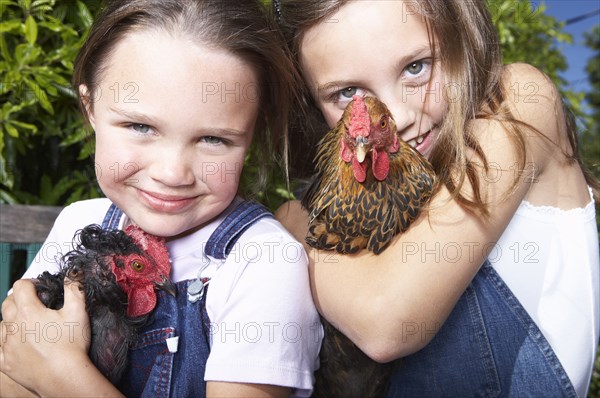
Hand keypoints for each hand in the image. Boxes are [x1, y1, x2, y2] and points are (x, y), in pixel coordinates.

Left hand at [0, 279, 90, 393]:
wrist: (64, 377)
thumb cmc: (71, 346)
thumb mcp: (78, 312)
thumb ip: (75, 288)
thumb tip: (74, 272)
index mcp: (29, 311)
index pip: (20, 286)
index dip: (31, 284)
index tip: (40, 289)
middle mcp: (13, 326)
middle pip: (7, 303)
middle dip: (19, 299)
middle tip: (35, 304)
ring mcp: (7, 346)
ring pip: (1, 324)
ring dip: (11, 320)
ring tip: (28, 325)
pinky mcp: (6, 362)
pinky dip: (5, 342)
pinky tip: (18, 343)